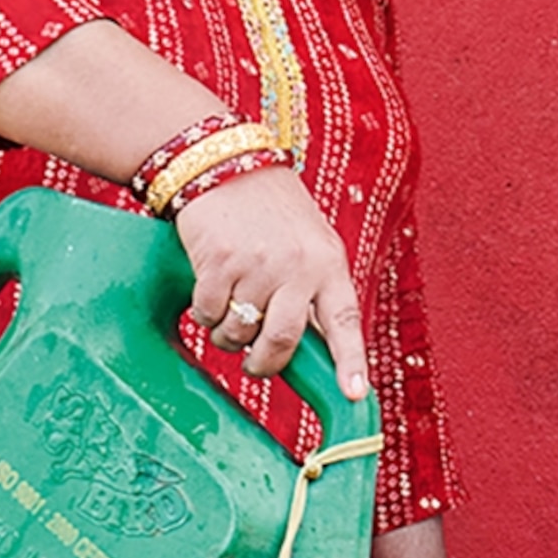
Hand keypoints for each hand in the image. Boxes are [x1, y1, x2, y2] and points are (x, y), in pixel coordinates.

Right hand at [177, 165, 368, 396]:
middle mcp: (296, 265)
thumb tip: (310, 350)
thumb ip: (312, 289)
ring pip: (238, 332)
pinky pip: (208, 313)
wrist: (226, 163)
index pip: (344, 320)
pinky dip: (204, 313)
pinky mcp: (218, 260)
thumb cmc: (270, 211)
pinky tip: (209, 288)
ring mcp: (257, 263)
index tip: (354, 394)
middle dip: (264, 364)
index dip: (350, 361)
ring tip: (229, 310)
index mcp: (327, 262)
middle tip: (254, 365)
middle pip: (281, 340)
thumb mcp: (308, 243)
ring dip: (227, 335)